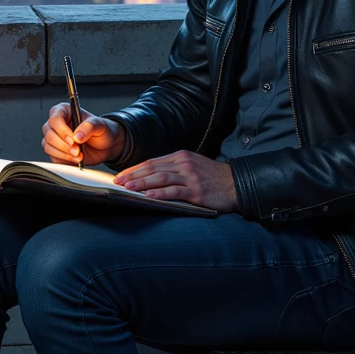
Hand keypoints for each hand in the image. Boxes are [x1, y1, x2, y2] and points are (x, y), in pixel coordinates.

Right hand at [43, 103, 124, 166]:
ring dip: (64, 154)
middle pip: (49, 134)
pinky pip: (53, 157)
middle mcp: (57, 124)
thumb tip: (77, 136)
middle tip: (77, 150)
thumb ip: (89, 127)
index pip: (55, 118)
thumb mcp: (100, 125)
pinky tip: (75, 159)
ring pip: (48, 147)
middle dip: (64, 145)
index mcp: (65, 111)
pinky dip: (64, 160)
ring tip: (78, 155)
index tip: (73, 139)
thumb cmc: (102, 131)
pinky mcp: (56, 151)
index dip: (62, 130)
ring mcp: (55, 138)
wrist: (105, 146)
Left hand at [114, 151, 236, 212]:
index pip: (152, 161)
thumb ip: (173, 170)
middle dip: (133, 176)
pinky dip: (160, 193)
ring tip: (128, 188)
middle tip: (118, 183)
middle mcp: (184, 164)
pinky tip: (149, 197)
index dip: (135, 169)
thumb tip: (149, 178)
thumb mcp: (192, 167)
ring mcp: (190, 176)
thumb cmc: (212, 178)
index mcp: (181, 157)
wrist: (236, 184)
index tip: (121, 176)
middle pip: (153, 168)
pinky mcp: (197, 190)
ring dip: (142, 183)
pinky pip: (175, 191)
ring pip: (161, 178)